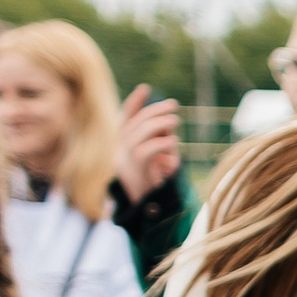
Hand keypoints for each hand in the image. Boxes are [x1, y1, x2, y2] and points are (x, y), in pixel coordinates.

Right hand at [114, 86, 182, 203]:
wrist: (148, 209)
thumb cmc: (156, 181)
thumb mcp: (161, 156)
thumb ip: (162, 139)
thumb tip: (169, 124)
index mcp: (124, 146)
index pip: (125, 119)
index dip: (134, 103)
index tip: (146, 87)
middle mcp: (121, 152)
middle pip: (134, 124)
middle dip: (154, 111)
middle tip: (173, 106)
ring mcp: (127, 162)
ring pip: (138, 136)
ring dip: (158, 124)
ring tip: (175, 120)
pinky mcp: (138, 173)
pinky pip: (146, 153)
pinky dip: (160, 144)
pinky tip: (173, 142)